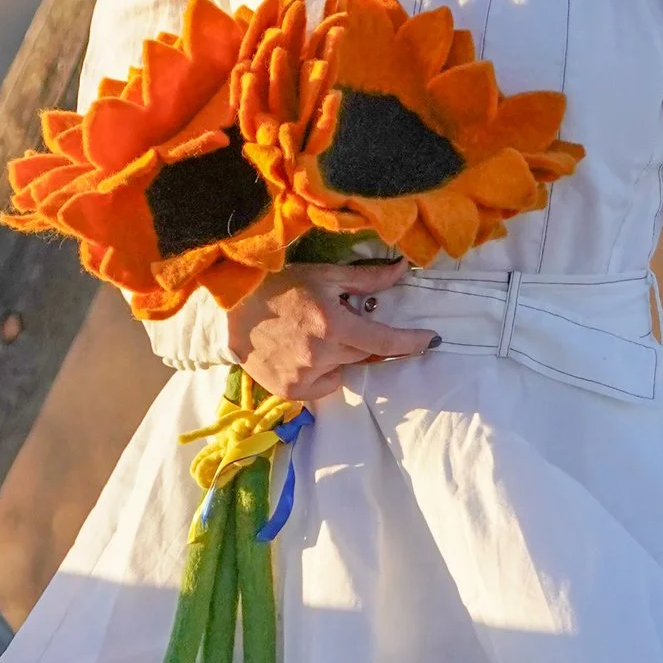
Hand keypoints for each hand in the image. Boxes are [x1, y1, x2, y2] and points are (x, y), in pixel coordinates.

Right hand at [225, 258, 437, 407]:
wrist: (230, 308)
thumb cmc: (279, 285)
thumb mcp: (324, 275)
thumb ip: (367, 279)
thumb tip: (404, 270)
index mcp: (332, 324)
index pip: (384, 340)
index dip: (411, 342)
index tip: (432, 340)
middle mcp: (320, 355)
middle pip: (364, 354)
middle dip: (364, 340)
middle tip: (346, 322)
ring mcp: (304, 377)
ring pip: (343, 370)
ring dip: (340, 355)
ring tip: (314, 335)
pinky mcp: (290, 391)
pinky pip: (323, 386)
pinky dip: (322, 372)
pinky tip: (302, 353)